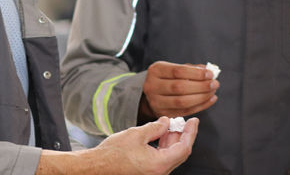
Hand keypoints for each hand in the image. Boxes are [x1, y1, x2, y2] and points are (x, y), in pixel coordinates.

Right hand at [37, 117, 198, 173]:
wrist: (96, 168)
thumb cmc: (112, 154)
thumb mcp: (136, 134)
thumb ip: (155, 128)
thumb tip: (167, 122)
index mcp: (160, 164)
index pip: (184, 148)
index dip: (191, 133)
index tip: (194, 121)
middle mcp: (159, 173)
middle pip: (179, 153)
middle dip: (182, 135)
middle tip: (182, 121)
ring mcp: (153, 174)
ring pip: (170, 156)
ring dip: (172, 140)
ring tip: (169, 125)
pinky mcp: (147, 172)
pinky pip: (161, 159)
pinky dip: (163, 147)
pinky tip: (159, 135)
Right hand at [139, 61, 218, 120]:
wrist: (152, 94)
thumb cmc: (167, 78)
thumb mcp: (174, 68)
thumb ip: (191, 68)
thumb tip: (209, 70)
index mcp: (156, 70)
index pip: (178, 71)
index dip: (196, 73)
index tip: (210, 74)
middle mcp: (152, 86)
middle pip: (180, 87)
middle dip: (201, 86)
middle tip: (214, 84)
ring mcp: (156, 102)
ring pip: (182, 102)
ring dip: (202, 97)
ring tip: (213, 92)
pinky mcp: (164, 114)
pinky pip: (185, 111)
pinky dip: (200, 106)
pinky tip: (210, 99)